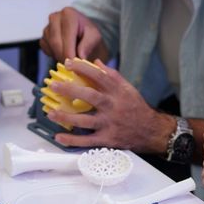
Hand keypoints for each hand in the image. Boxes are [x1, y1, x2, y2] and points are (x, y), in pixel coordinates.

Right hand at [39, 7, 106, 62]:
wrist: (84, 36)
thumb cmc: (90, 35)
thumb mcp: (95, 37)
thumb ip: (88, 45)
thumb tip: (80, 57)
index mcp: (69, 14)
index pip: (66, 36)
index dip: (70, 52)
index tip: (75, 64)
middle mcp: (55, 18)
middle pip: (55, 42)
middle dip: (64, 57)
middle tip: (73, 67)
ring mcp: (47, 28)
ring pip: (50, 47)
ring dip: (60, 56)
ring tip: (72, 59)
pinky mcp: (43, 38)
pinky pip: (46, 50)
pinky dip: (55, 55)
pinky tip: (64, 54)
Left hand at [46, 58, 173, 150]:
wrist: (152, 131)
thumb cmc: (136, 108)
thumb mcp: (128, 88)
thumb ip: (112, 75)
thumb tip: (96, 62)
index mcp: (118, 92)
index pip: (99, 76)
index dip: (83, 68)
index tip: (68, 63)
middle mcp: (113, 106)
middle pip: (90, 96)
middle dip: (70, 90)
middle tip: (54, 86)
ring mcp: (109, 124)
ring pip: (85, 121)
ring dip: (66, 117)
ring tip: (51, 113)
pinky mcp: (107, 139)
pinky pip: (87, 141)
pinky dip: (72, 140)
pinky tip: (59, 136)